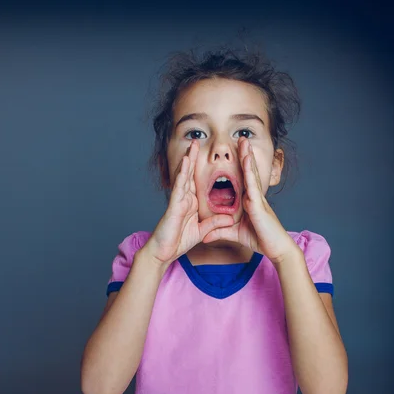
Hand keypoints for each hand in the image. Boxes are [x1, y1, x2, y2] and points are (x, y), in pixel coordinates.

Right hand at [144, 140, 234, 265]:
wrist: (163, 252)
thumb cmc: (178, 242)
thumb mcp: (202, 231)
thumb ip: (215, 223)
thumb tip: (230, 218)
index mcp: (190, 203)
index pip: (197, 182)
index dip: (201, 168)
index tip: (209, 156)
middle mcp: (183, 199)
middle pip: (189, 174)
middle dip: (193, 158)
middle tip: (197, 141)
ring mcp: (177, 201)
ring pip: (183, 176)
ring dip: (188, 160)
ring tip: (192, 145)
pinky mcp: (173, 206)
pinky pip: (179, 187)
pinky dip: (182, 173)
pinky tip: (186, 162)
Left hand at [203, 137, 298, 263]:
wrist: (276, 249)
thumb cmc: (261, 240)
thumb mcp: (235, 235)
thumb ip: (221, 233)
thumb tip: (206, 237)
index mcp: (249, 201)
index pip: (243, 180)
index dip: (240, 166)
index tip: (236, 153)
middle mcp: (254, 197)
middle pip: (248, 172)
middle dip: (245, 155)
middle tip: (241, 139)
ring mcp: (257, 199)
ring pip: (252, 174)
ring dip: (248, 157)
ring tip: (244, 142)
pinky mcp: (259, 206)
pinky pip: (252, 186)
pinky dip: (250, 173)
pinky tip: (247, 161)